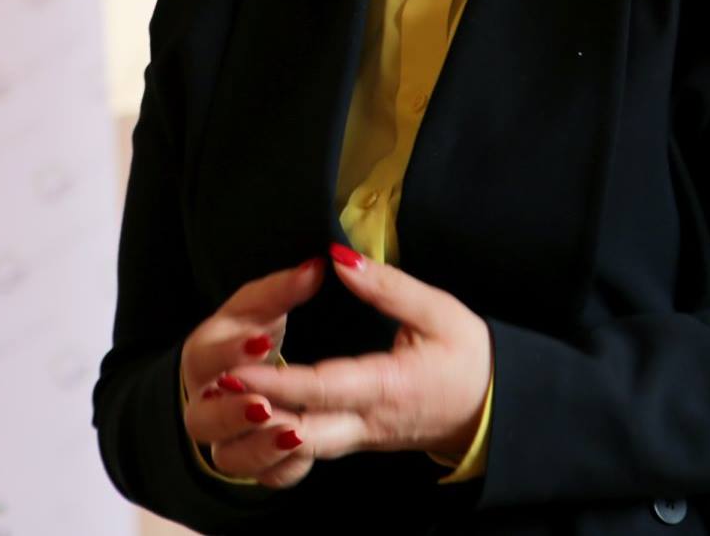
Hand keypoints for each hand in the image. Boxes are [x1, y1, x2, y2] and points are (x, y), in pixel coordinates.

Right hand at [179, 256, 325, 487]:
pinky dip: (282, 469)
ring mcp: (225, 438)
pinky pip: (262, 479)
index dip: (232, 350)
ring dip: (258, 448)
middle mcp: (206, 401)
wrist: (239, 374)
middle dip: (233, 413)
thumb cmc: (251, 334)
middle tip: (265, 404)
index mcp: (205, 355)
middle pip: (202, 419)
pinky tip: (305, 452)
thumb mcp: (261, 307)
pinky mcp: (250, 462)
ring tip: (294, 433)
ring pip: (228, 458)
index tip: (262, 341)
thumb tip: (317, 266)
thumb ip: (285, 288)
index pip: (207, 355)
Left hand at [230, 244, 490, 463]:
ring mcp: (360, 436)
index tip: (240, 367)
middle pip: (303, 428)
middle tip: (218, 386)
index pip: (324, 388)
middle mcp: (368, 420)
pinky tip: (251, 418)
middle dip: (257, 411)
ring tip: (225, 398)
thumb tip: (340, 259)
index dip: (279, 381)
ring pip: (302, 447)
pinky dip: (277, 440)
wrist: (491, 411)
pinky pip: (311, 449)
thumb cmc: (469, 357)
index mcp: (390, 387)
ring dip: (261, 429)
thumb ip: (388, 287)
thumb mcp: (441, 313)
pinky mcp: (354, 439)